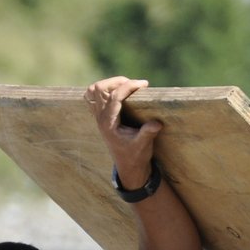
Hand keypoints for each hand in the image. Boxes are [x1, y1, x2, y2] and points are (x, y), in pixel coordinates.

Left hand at [85, 75, 161, 189]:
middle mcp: (100, 118)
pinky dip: (102, 90)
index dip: (128, 87)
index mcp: (109, 124)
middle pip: (100, 89)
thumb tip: (157, 123)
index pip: (114, 97)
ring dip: (109, 84)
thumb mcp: (144, 146)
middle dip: (118, 82)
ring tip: (126, 86)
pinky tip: (116, 92)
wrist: (128, 167)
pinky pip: (92, 97)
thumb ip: (148, 133)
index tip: (144, 84)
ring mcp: (98, 117)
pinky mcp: (100, 116)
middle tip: (135, 85)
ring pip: (93, 91)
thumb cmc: (136, 156)